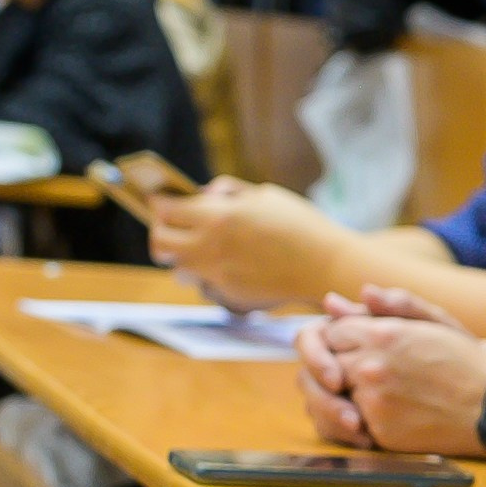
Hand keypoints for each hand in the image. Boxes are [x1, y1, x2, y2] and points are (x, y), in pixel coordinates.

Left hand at [149, 177, 351, 310]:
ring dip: (183, 257)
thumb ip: (231, 191)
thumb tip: (205, 193)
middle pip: (159, 243)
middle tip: (172, 227)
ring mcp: (217, 274)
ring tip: (203, 248)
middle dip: (161, 232)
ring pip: (177, 268)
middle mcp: (210, 247)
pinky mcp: (227, 294)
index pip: (167, 210)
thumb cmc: (301, 225)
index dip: (160, 204)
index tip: (161, 202)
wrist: (325, 266)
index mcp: (219, 216)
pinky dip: (210, 275)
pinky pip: (204, 284)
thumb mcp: (267, 195)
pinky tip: (233, 265)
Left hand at [316, 296, 485, 454]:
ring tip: (374, 395)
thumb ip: (381, 308)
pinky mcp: (379, 433)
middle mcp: (371, 367)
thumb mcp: (431, 322)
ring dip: (344, 395)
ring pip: (331, 396)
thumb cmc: (464, 360)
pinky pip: (347, 425)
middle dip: (339, 368)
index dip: (344, 341)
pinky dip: (357, 420)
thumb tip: (332, 302)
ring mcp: (373, 402)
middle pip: (326, 365)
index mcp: (382, 335)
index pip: (332, 333)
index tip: (359, 347)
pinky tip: (381, 414)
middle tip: (364, 374)